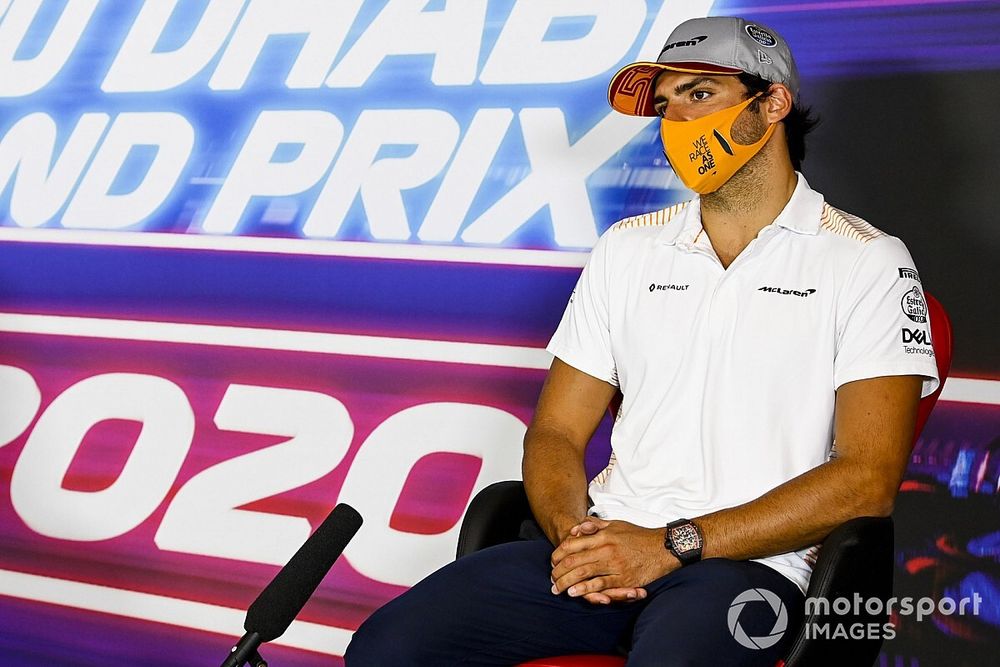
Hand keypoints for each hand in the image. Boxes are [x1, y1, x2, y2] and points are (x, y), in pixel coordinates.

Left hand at [550, 519, 677, 603]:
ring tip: (557, 588)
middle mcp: (606, 549)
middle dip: (558, 571)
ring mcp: (614, 564)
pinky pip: (600, 585)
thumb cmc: (638, 535)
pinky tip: (574, 592)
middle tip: (551, 578)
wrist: (663, 547)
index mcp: (603, 535)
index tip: (552, 561)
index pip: (572, 544)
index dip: (559, 554)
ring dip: (567, 582)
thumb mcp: (616, 524)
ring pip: (583, 574)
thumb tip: (577, 528)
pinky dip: (585, 589)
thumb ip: (595, 525)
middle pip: (574, 561)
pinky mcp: (623, 578)